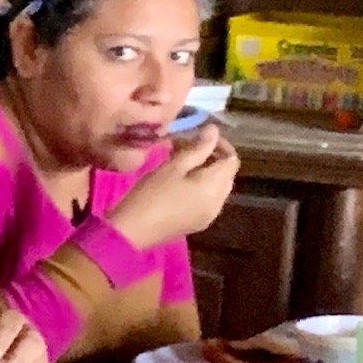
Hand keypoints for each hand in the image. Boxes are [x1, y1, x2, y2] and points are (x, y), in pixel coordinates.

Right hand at [109, 123, 239, 247]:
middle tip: (189, 151)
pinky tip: (182, 187)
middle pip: (227, 174)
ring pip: (219, 188)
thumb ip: (197, 148)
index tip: (200, 138)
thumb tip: (214, 131)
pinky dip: (203, 189)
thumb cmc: (150, 194)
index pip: (231, 159)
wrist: (131, 232)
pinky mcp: (199, 223)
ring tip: (183, 168)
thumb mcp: (173, 166)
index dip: (221, 145)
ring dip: (208, 175)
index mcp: (214, 186)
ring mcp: (210, 215)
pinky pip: (210, 201)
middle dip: (214, 160)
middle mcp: (219, 202)